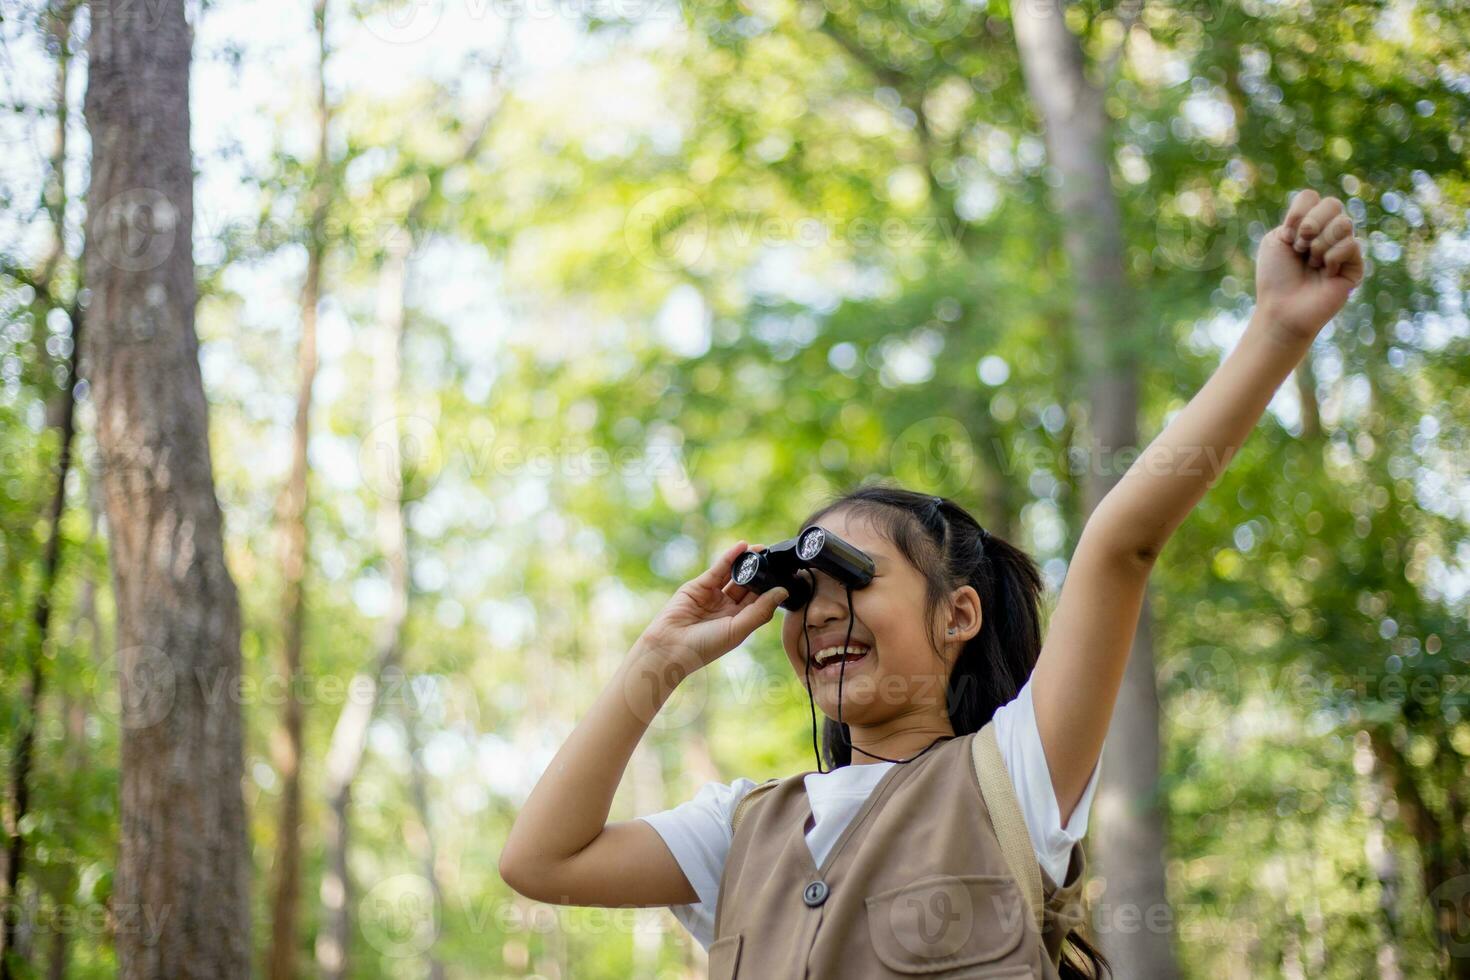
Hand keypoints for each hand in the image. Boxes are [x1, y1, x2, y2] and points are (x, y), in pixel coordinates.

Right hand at [634, 540, 788, 673]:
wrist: (670, 646)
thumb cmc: (705, 646)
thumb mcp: (738, 629)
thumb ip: (761, 610)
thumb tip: (783, 591)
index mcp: (739, 622)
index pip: (760, 602)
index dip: (772, 588)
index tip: (788, 574)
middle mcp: (728, 608)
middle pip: (749, 586)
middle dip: (762, 572)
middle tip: (777, 557)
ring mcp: (714, 595)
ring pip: (735, 575)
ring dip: (748, 562)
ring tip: (762, 549)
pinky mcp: (700, 585)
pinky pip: (719, 569)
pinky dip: (730, 557)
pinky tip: (743, 546)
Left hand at [1255, 188, 1365, 343]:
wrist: (1282, 308)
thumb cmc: (1275, 277)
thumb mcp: (1276, 239)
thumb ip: (1299, 216)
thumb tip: (1332, 216)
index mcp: (1308, 224)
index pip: (1312, 197)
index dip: (1298, 214)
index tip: (1286, 237)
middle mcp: (1328, 233)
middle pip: (1332, 203)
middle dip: (1310, 225)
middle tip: (1300, 249)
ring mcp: (1344, 248)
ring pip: (1344, 223)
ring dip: (1319, 244)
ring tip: (1311, 263)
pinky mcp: (1356, 266)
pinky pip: (1351, 244)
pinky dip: (1331, 257)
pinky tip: (1325, 273)